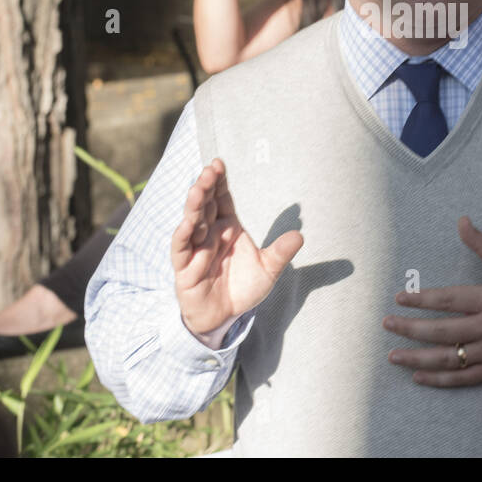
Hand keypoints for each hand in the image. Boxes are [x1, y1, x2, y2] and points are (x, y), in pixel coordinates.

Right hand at [171, 158, 302, 339]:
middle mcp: (209, 233)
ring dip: (194, 206)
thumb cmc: (243, 288)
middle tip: (209, 170)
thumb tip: (300, 235)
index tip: (219, 163)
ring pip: (192, 222)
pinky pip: (181, 249)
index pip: (221, 199)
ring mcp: (195, 249)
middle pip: (206, 205)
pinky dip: (183, 235)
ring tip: (197, 188)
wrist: (224, 317)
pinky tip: (186, 222)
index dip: (219, 182)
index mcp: (228, 227)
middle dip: (206, 187)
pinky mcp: (184, 267)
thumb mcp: (268, 270)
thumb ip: (281, 252)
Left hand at [383, 216, 481, 386]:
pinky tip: (418, 376)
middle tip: (386, 324)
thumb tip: (462, 221)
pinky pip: (463, 378)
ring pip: (448, 358)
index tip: (399, 299)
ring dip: (417, 358)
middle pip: (442, 331)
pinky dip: (440, 379)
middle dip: (410, 329)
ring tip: (393, 356)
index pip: (449, 300)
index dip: (422, 300)